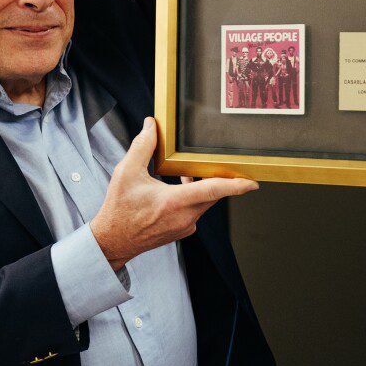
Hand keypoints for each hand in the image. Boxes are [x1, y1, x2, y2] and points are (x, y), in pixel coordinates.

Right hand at [90, 117, 257, 270]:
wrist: (113, 241)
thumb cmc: (119, 209)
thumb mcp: (126, 172)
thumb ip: (142, 146)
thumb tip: (152, 125)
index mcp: (173, 202)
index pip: (212, 190)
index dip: (235, 185)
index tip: (253, 182)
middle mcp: (184, 217)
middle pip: (212, 194)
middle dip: (216, 178)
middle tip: (217, 163)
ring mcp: (184, 227)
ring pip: (204, 202)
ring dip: (201, 187)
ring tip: (185, 175)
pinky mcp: (182, 231)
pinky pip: (196, 211)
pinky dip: (193, 199)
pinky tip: (177, 191)